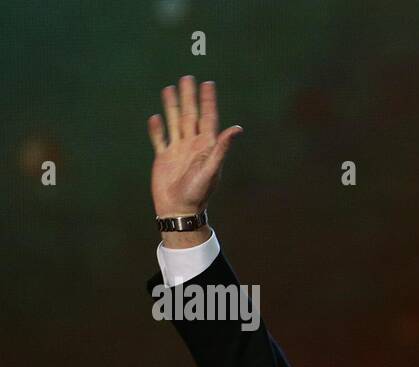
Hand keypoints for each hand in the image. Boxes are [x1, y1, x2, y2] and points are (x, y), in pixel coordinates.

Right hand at [148, 76, 241, 217]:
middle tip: (188, 77)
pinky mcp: (163, 157)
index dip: (208, 101)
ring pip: (175, 122)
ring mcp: (177, 150)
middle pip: (190, 115)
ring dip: (173, 106)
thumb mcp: (211, 169)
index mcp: (206, 147)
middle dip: (189, 96)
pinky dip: (157, 128)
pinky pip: (160, 139)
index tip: (208, 83)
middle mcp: (192, 145)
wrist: (179, 209)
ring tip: (170, 88)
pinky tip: (155, 117)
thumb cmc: (198, 193)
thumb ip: (222, 148)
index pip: (208, 118)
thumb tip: (237, 129)